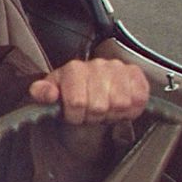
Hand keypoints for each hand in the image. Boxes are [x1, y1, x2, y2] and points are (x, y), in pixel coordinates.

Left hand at [28, 59, 148, 125]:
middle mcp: (98, 64)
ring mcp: (118, 68)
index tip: (74, 114)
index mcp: (74, 69)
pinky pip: (139, 99)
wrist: (88, 95)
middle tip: (91, 114)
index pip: (77, 102)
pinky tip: (120, 107)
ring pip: (121, 104)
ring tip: (105, 110)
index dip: (76, 116)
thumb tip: (48, 93)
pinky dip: (131, 109)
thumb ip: (41, 93)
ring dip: (112, 114)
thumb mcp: (50, 96)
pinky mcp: (136, 74)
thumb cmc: (69, 96)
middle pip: (100, 106)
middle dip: (94, 117)